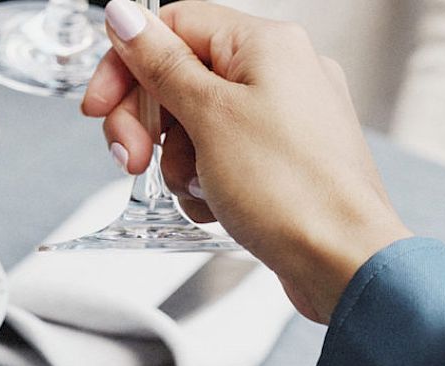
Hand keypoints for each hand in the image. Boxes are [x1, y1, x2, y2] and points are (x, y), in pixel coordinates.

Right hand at [81, 0, 413, 322]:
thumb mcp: (209, 116)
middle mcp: (281, 70)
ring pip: (194, 121)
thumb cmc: (294, 190)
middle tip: (132, 156)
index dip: (126, 66)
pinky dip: (204, 180)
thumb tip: (125, 15)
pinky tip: (215, 204)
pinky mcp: (283, 156)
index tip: (99, 107)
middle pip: (179, 75)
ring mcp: (285, 115)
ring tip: (194, 187)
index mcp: (265, 44)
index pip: (171, 26)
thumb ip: (160, 62)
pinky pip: (220, 154)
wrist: (345, 261)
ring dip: (177, 159)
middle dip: (147, 122)